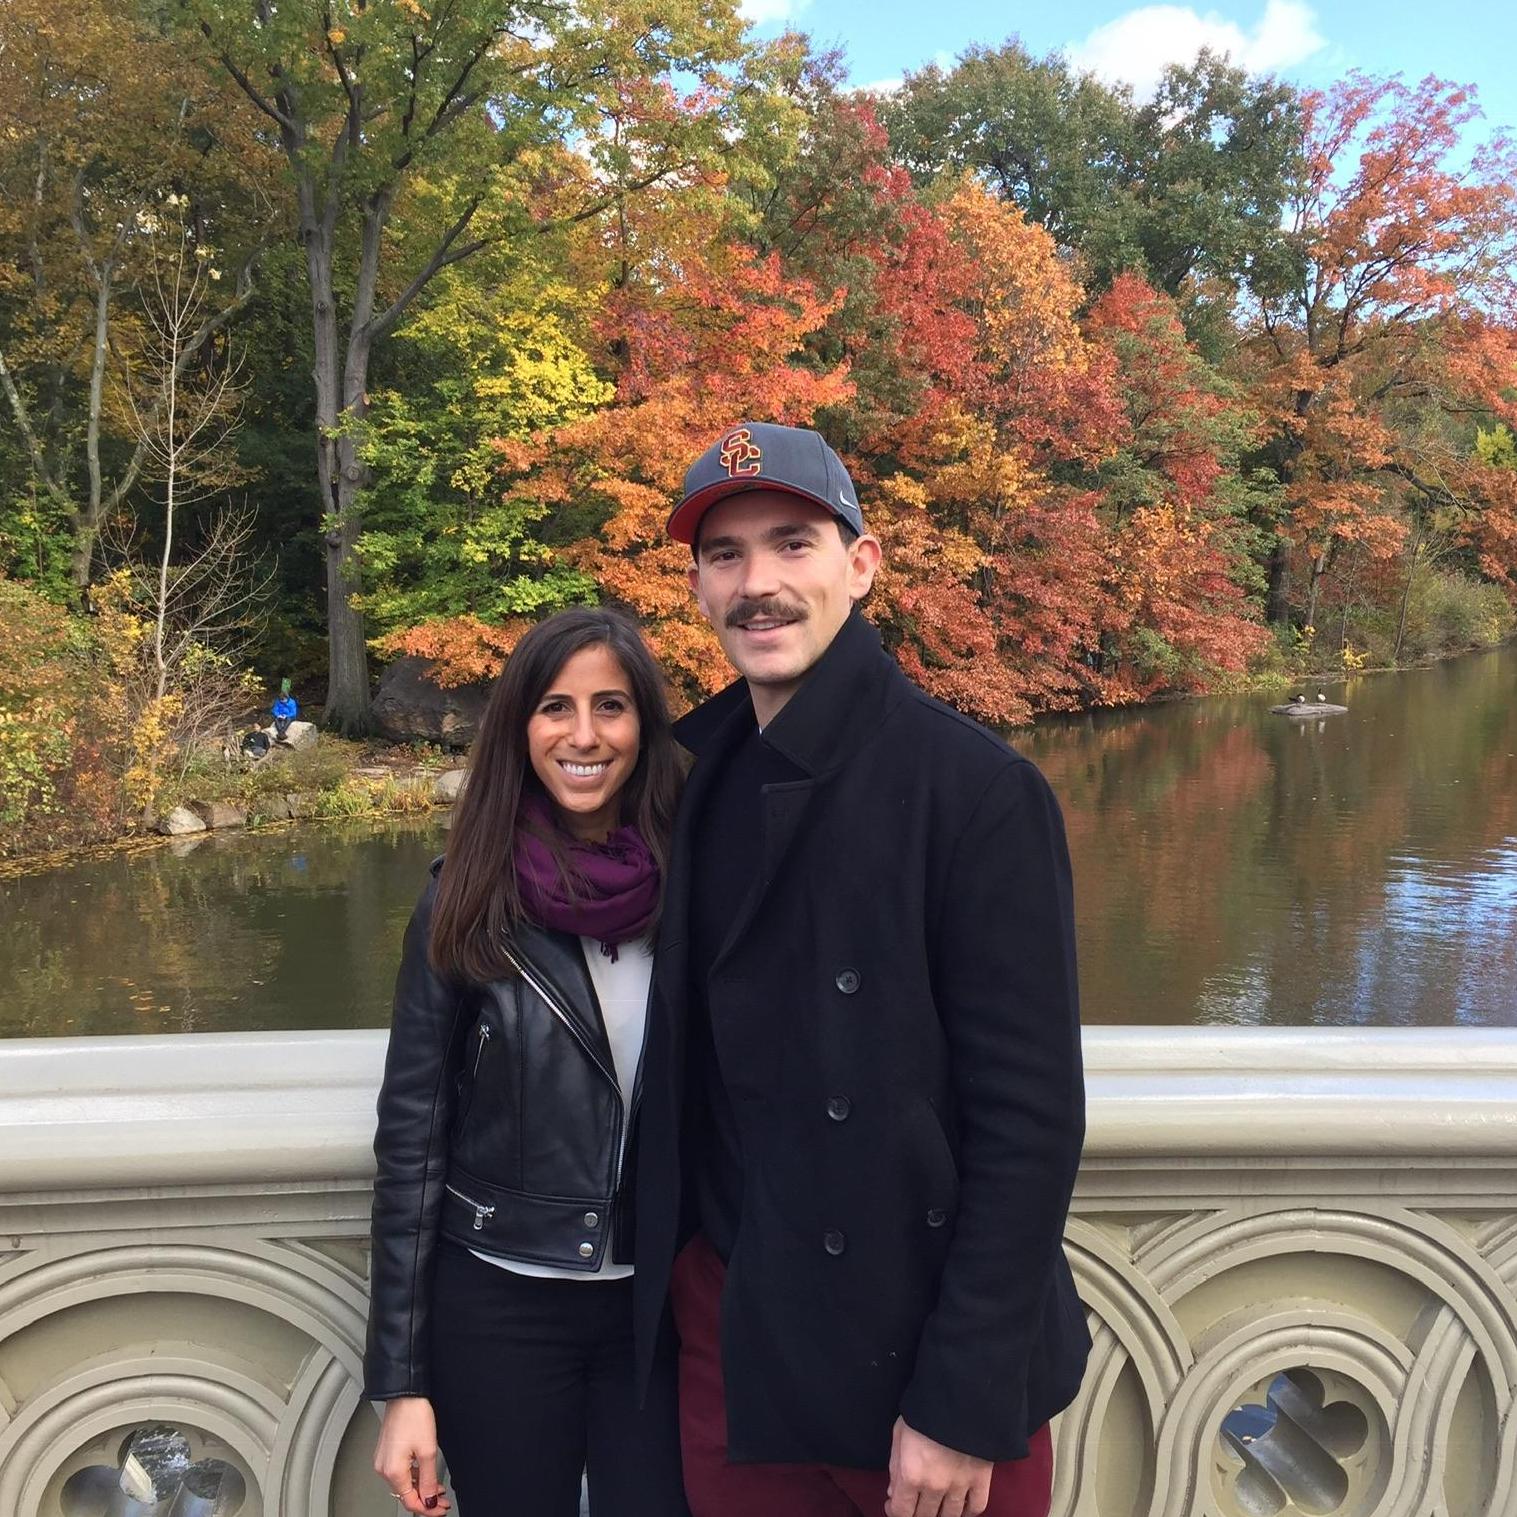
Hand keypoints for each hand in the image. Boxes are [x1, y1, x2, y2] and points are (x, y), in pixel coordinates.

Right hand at [373, 1397, 450, 1513]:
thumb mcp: (428, 1451)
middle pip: (405, 1494)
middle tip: (442, 1502)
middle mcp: (383, 1468)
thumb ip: (429, 1479)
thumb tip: (430, 1499)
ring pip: (403, 1483)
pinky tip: (425, 1475)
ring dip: (420, 1488)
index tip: (440, 1510)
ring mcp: (383, 1459)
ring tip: (437, 1489)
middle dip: (425, 1499)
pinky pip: (400, 1471)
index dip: (427, 1509)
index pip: (410, 1501)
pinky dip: (414, 1476)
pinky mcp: (386, 1452)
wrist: (404, 1394)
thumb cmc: (414, 1415)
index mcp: (392, 1471)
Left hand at [885, 1416, 992, 1516]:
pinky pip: (975, 1507)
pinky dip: (967, 1512)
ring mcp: (960, 1485)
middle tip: (915, 1503)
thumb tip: (894, 1494)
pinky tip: (960, 1507)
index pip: (901, 1512)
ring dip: (940, 1515)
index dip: (894, 1512)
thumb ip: (895, 1467)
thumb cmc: (925, 1410)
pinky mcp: (981, 1479)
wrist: (960, 1395)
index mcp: (911, 1474)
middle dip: (916, 1513)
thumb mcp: (899, 1433)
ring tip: (935, 1506)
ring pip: (949, 1516)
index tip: (894, 1504)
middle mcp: (934, 1486)